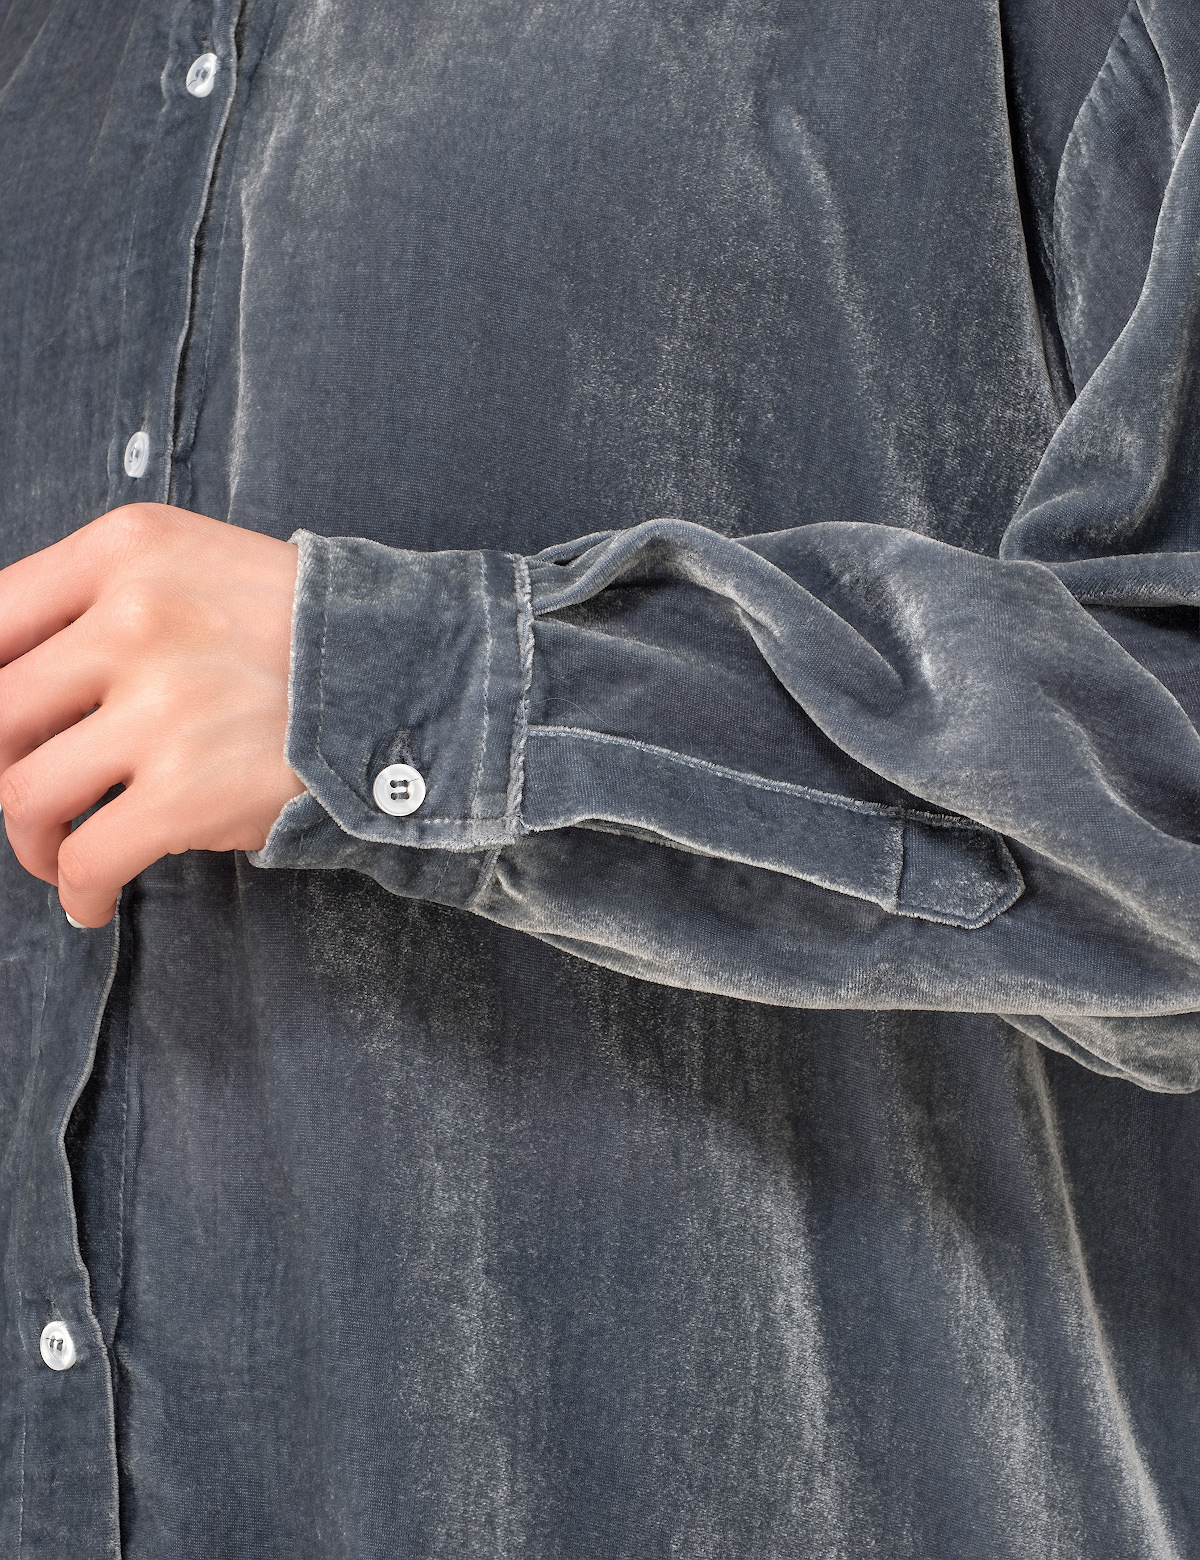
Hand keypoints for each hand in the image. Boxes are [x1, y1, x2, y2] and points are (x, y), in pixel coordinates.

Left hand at [0, 503, 304, 926]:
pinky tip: (91, 899)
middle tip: (33, 799)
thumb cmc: (292, 632)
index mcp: (126, 549)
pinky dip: (77, 890)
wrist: (407, 677)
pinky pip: (87, 856)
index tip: (4, 734)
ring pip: (22, 792)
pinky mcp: (190, 790)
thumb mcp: (192, 567)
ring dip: (29, 840)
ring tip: (57, 854)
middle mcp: (135, 617)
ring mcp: (164, 705)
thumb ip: (98, 602)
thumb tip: (8, 688)